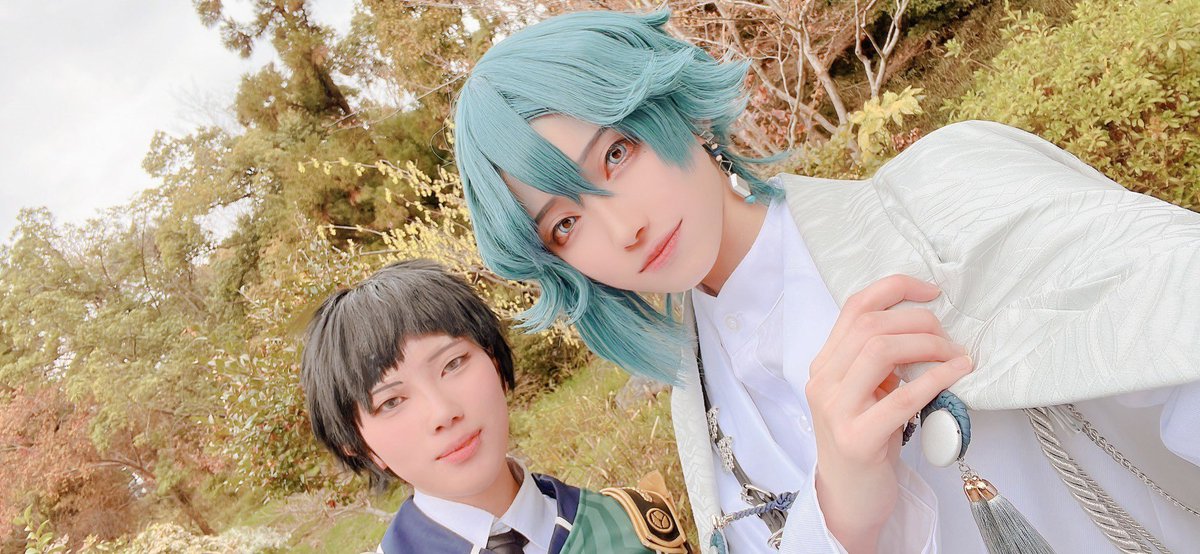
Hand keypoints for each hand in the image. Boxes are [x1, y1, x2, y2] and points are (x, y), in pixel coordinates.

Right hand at [806, 275, 972, 552]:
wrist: (849, 498)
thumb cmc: (865, 442)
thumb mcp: (863, 393)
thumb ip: (877, 362)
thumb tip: (924, 328)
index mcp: (824, 365)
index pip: (854, 307)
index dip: (896, 289)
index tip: (931, 292)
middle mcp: (823, 382)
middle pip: (870, 325)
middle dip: (920, 321)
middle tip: (949, 338)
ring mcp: (836, 410)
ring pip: (880, 350)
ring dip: (928, 345)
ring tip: (954, 355)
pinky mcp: (857, 439)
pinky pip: (903, 397)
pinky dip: (936, 378)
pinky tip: (958, 373)